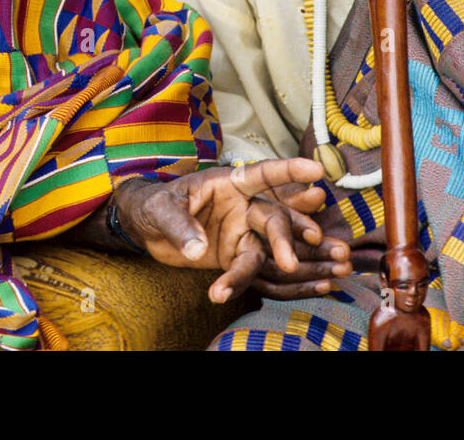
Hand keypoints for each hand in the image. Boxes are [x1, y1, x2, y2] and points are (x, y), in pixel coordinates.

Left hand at [115, 159, 332, 302]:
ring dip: (274, 263)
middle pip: (272, 218)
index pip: (263, 174)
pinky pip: (243, 271)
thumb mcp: (161, 208)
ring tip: (280, 277)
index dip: (290, 171)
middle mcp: (243, 206)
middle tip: (290, 262)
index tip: (317, 170)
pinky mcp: (234, 255)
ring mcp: (242, 232)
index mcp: (230, 183)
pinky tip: (220, 294)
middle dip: (285, 238)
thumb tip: (197, 249)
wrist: (146, 227)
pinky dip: (235, 283)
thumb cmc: (156, 205)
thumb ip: (180, 225)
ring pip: (266, 248)